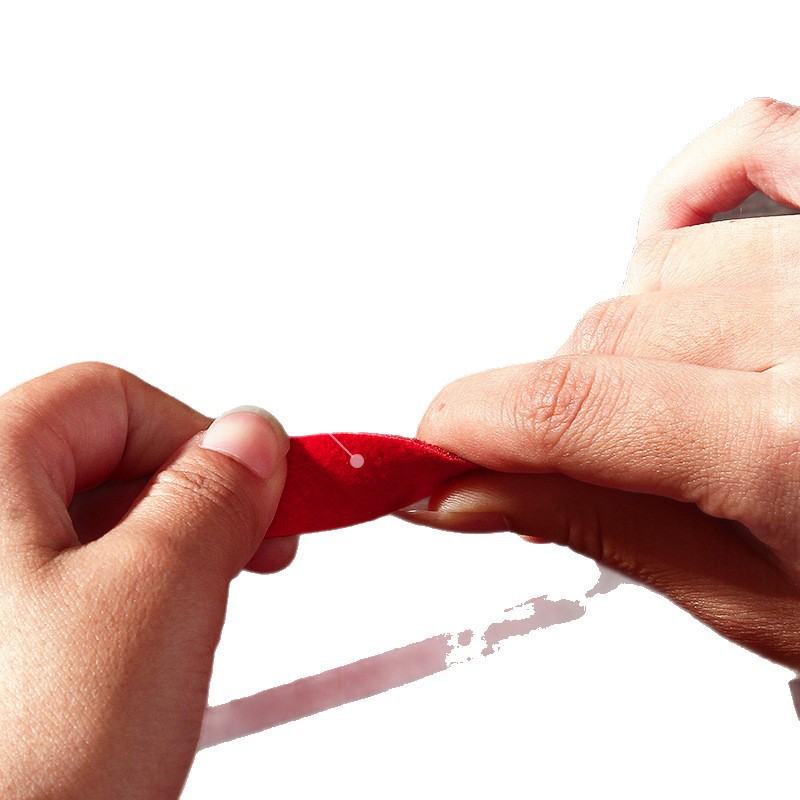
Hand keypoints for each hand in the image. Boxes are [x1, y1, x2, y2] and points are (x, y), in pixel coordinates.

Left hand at [0, 363, 291, 798]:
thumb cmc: (17, 766)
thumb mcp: (152, 601)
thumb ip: (211, 496)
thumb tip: (254, 437)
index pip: (110, 398)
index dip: (200, 436)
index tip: (267, 491)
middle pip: (97, 459)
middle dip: (187, 502)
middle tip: (247, 553)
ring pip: (86, 529)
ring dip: (160, 559)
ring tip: (187, 622)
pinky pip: (63, 587)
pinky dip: (123, 603)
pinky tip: (139, 657)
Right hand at [402, 98, 799, 670]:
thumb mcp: (753, 598)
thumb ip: (591, 523)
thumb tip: (460, 489)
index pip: (569, 411)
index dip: (466, 425)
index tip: (420, 445)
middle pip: (597, 340)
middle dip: (557, 413)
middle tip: (587, 465)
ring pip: (648, 274)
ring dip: (631, 345)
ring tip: (685, 403)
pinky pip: (746, 139)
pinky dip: (683, 194)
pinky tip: (676, 254)